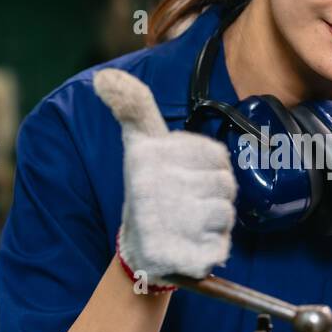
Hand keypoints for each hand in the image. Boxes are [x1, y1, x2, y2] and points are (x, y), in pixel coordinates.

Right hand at [93, 69, 236, 284]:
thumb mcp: (141, 144)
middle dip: (215, 195)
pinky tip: (191, 245)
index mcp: (147, 156)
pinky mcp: (182, 256)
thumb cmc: (149, 189)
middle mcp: (154, 187)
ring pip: (226, 214)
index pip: (216, 155)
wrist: (139, 252)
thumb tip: (105, 75)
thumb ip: (134, 107)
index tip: (189, 172)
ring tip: (190, 223)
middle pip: (226, 184)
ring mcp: (169, 224)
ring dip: (216, 222)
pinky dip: (213, 248)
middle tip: (189, 202)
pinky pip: (222, 247)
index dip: (211, 166)